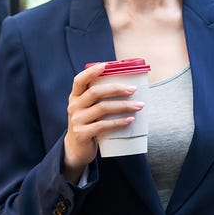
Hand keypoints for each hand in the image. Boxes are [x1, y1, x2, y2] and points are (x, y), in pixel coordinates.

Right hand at [62, 63, 144, 181]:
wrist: (76, 148)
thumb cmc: (89, 123)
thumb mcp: (88, 108)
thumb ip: (99, 97)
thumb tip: (128, 84)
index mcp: (75, 96)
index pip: (79, 80)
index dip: (91, 72)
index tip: (105, 65)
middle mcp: (74, 106)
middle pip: (95, 92)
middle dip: (117, 89)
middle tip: (134, 89)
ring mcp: (77, 120)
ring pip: (102, 108)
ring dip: (123, 106)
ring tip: (139, 106)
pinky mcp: (82, 134)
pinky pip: (103, 125)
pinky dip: (119, 122)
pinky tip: (130, 119)